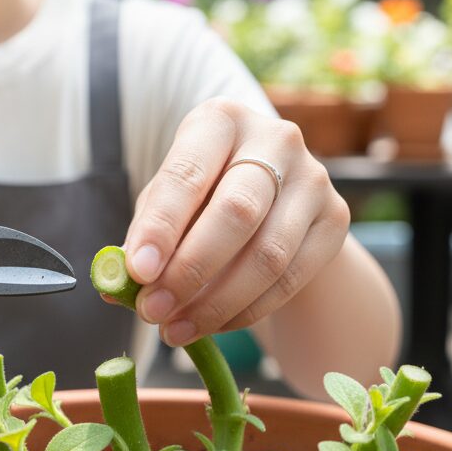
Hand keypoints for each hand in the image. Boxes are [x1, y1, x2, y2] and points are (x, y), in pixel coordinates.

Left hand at [122, 99, 349, 346]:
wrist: (275, 199)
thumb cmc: (205, 195)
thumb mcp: (169, 200)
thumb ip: (144, 234)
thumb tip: (115, 284)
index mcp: (220, 121)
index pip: (187, 174)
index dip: (161, 226)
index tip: (137, 271)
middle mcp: (275, 139)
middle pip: (237, 212)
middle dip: (189, 270)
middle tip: (153, 310)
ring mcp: (313, 178)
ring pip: (268, 255)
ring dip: (215, 302)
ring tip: (175, 330)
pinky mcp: (336, 219)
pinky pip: (289, 279)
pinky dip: (244, 311)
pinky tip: (211, 325)